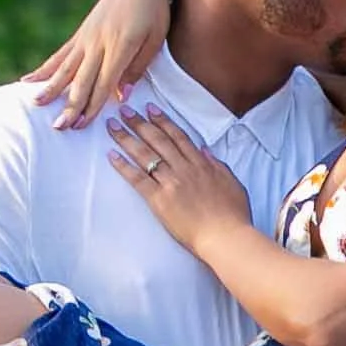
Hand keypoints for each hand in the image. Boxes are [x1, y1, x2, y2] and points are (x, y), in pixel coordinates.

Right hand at [23, 0, 173, 129]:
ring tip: (36, 104)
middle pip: (82, 79)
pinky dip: (45, 69)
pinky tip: (29, 80)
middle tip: (58, 126)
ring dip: (51, 88)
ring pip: (66, 67)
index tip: (81, 125)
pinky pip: (61, 55)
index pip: (104, 83)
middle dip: (69, 104)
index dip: (92, 106)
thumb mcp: (155, 40)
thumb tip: (120, 97)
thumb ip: (137, 68)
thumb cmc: (155, 12)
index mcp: (121, 46)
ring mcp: (87, 37)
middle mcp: (99, 42)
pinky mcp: (81, 33)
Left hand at [105, 105, 251, 255]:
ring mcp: (171, 183)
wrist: (226, 236)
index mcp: (201, 164)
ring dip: (127, 138)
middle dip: (139, 123)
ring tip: (113, 125)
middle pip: (158, 140)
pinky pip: (138, 180)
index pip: (178, 136)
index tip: (150, 109)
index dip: (163, 121)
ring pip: (145, 155)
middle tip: (125, 110)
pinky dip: (124, 167)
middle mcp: (184, 169)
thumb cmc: (233, 215)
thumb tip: (204, 151)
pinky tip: (112, 155)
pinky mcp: (159, 200)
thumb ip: (217, 165)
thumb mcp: (232, 183)